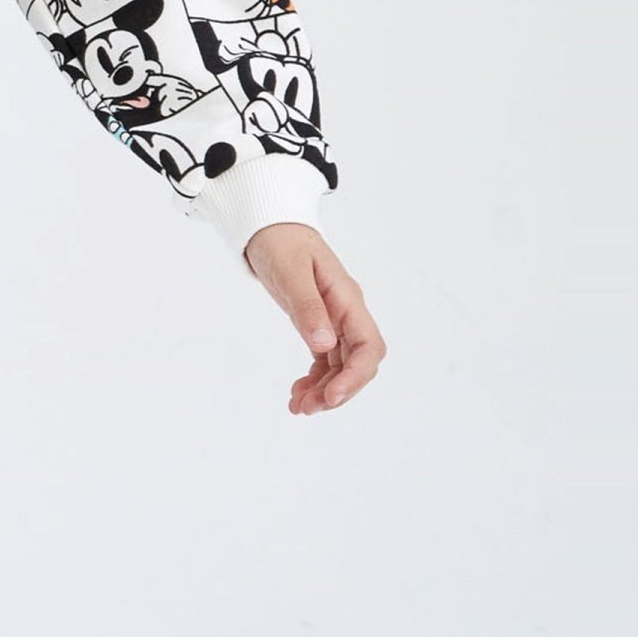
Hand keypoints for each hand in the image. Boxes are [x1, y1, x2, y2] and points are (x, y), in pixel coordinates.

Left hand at [242, 223, 385, 414]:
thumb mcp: (290, 273)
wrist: (269, 227)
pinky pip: (325, 360)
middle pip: (358, 362)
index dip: (355, 376)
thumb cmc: (280, 243)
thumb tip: (324, 345)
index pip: (368, 346)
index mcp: (347, 300)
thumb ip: (307, 308)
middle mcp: (346, 313)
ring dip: (323, 390)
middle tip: (306, 409)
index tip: (331, 398)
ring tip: (297, 407)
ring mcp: (334, 320)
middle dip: (338, 391)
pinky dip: (314, 380)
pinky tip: (297, 392)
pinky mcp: (318, 325)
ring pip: (341, 366)